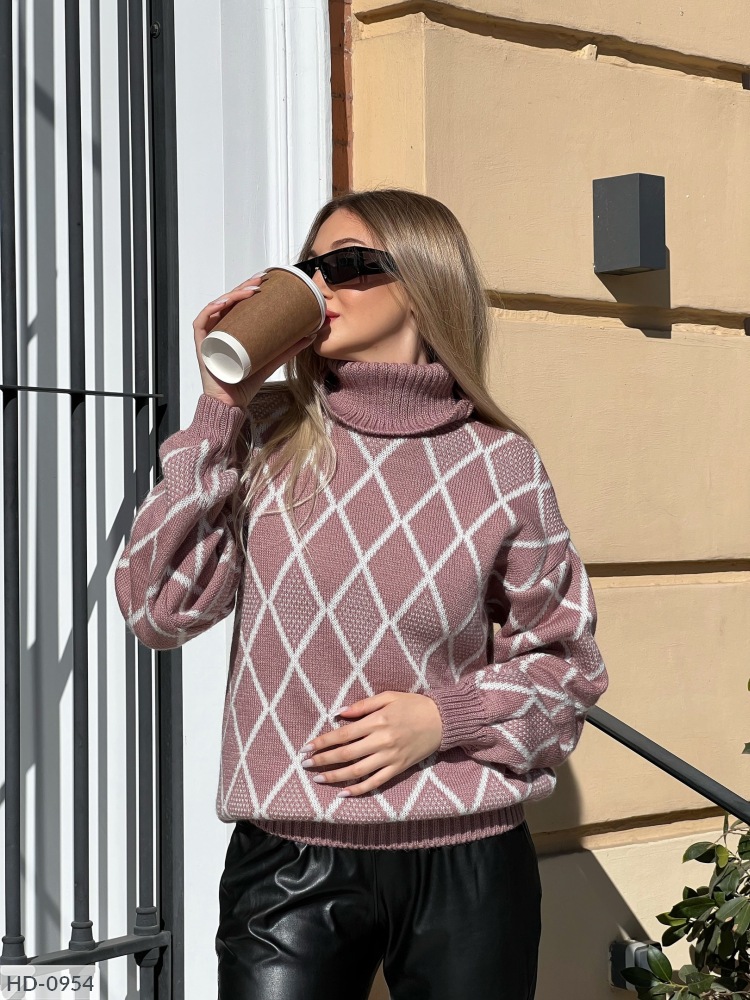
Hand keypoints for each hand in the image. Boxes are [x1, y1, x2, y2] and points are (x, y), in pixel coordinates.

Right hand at [193, 272, 317, 408]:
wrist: (232, 403)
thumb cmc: (245, 382)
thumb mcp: (271, 361)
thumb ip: (288, 349)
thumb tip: (310, 335)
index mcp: (233, 330)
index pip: (239, 304)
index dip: (249, 289)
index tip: (265, 281)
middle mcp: (220, 329)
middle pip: (229, 301)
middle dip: (244, 287)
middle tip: (261, 279)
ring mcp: (210, 336)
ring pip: (216, 307)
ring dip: (231, 295)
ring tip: (249, 291)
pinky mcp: (202, 345)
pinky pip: (201, 322)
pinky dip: (211, 310)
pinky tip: (223, 303)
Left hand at [300, 692, 443, 796]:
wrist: (442, 720)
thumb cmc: (413, 705)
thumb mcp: (388, 697)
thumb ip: (362, 705)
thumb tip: (338, 713)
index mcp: (377, 721)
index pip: (342, 734)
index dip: (323, 742)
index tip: (307, 747)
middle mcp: (381, 741)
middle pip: (345, 754)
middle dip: (323, 760)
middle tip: (305, 764)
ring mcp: (390, 757)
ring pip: (357, 771)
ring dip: (335, 777)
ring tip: (319, 779)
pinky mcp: (399, 768)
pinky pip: (375, 782)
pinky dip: (359, 790)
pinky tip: (343, 793)